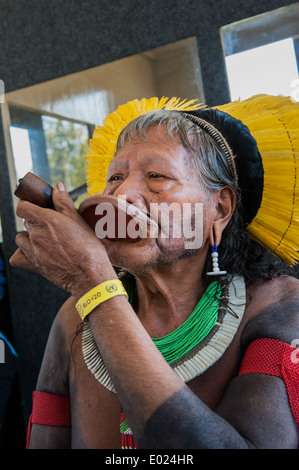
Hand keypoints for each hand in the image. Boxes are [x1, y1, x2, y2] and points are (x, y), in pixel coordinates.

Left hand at [10, 182, 115, 298]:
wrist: (90, 275)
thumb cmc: (88, 248)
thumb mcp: (78, 219)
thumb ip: (64, 202)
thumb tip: (57, 187)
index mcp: (46, 220)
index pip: (22, 206)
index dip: (28, 204)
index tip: (36, 206)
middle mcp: (36, 234)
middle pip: (25, 222)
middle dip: (35, 220)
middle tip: (51, 225)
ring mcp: (33, 251)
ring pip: (20, 239)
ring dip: (29, 237)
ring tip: (44, 240)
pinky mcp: (34, 266)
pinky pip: (17, 258)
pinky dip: (22, 255)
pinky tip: (34, 253)